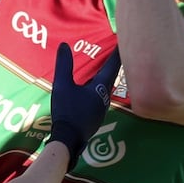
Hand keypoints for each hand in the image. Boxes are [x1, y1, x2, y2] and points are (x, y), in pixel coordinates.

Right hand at [48, 43, 120, 169]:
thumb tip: (64, 45)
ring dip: (106, 78)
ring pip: (106, 88)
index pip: (111, 67)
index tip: (121, 43)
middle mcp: (105, 97)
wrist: (68, 138)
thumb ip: (64, 65)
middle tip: (114, 54)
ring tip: (102, 69)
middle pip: (112, 78)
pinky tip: (91, 89)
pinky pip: (100, 97)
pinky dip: (98, 88)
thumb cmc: (68, 110)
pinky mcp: (95, 116)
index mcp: (100, 88)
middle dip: (113, 65)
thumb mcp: (62, 86)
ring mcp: (101, 108)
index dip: (116, 54)